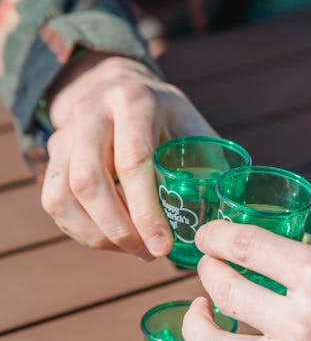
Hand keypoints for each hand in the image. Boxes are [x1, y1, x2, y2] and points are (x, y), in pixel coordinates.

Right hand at [41, 53, 214, 258]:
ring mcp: (64, 133)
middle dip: (119, 229)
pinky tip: (110, 240)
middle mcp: (91, 113)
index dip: (146, 211)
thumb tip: (229, 217)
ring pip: (63, 196)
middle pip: (89, 181)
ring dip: (97, 235)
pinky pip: (54, 202)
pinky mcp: (51, 155)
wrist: (119, 86)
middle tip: (148, 254)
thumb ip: (209, 163)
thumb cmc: (167, 117)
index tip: (163, 246)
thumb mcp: (192, 126)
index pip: (133, 161)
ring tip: (132, 249)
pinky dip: (81, 230)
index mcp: (134, 102)